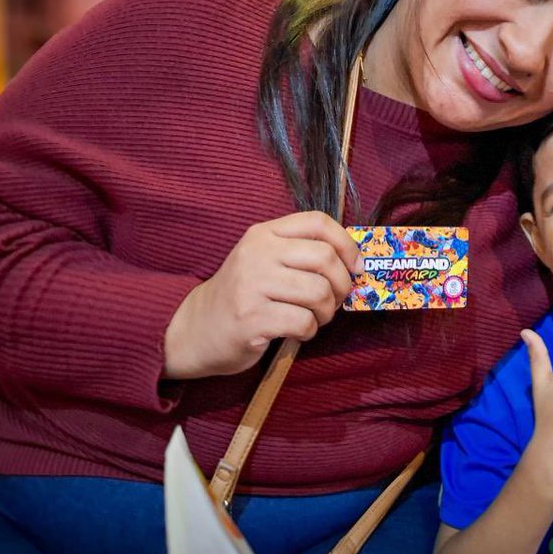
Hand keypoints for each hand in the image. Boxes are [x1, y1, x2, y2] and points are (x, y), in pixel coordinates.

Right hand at [163, 211, 361, 378]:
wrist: (196, 329)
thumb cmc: (243, 295)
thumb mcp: (264, 260)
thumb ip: (300, 253)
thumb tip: (355, 261)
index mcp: (264, 234)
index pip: (318, 222)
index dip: (347, 244)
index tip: (356, 266)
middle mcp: (257, 254)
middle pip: (324, 258)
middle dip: (341, 285)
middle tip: (336, 300)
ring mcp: (252, 285)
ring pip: (318, 292)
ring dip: (327, 312)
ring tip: (314, 318)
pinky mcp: (251, 318)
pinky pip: (303, 322)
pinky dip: (309, 331)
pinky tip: (296, 331)